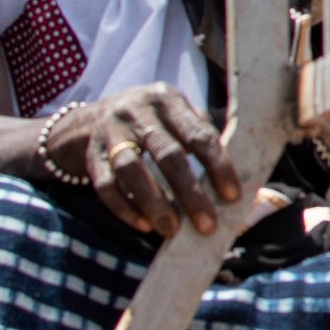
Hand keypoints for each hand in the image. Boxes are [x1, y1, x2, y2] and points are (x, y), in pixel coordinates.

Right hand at [45, 86, 241, 237]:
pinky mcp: (91, 157)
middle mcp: (137, 112)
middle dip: (189, 193)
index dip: (218, 166)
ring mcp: (110, 133)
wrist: (91, 118)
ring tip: (172, 230)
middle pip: (166, 154)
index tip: (232, 196)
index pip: (199, 134)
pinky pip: (105, 186)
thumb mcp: (176, 115)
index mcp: (167, 99)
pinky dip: (125, 208)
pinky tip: (144, 225)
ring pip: (131, 169)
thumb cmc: (152, 122)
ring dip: (154, 203)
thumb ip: (201, 137)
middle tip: (207, 224)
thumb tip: (238, 178)